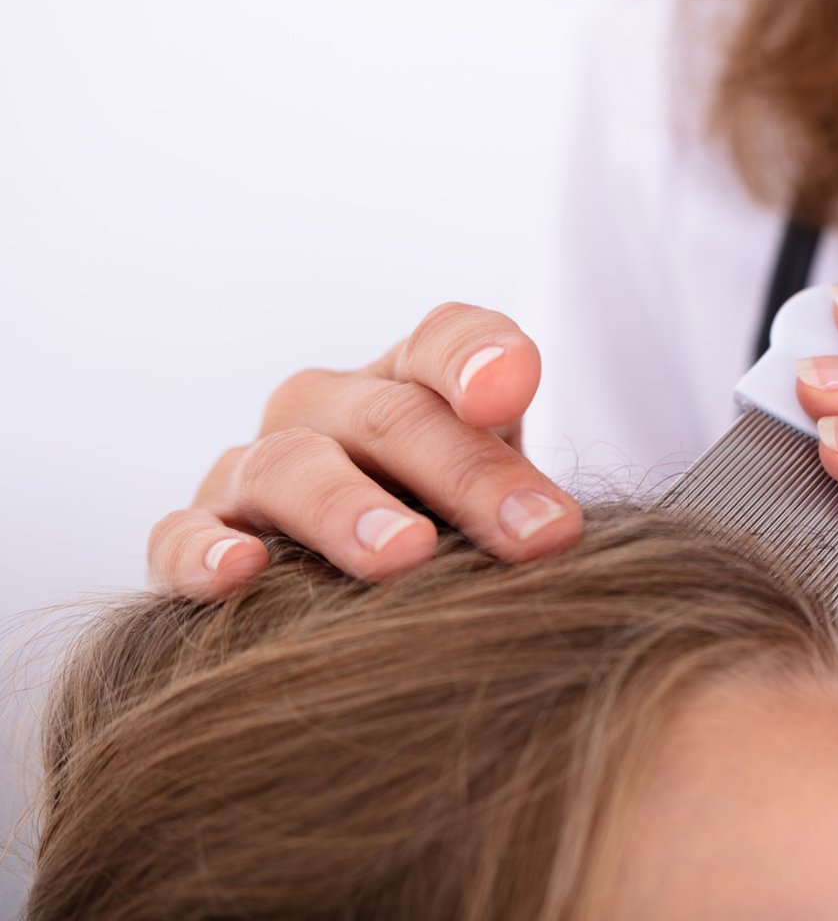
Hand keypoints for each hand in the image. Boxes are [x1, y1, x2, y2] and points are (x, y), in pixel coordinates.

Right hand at [148, 303, 582, 597]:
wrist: (360, 595)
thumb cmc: (451, 536)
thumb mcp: (505, 503)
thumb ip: (529, 498)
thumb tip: (556, 530)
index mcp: (412, 384)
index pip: (445, 342)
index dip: (477, 358)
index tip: (511, 392)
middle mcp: (329, 410)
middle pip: (392, 418)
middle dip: (468, 477)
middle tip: (534, 535)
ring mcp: (258, 468)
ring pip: (291, 467)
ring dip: (347, 510)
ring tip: (405, 556)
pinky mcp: (200, 534)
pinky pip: (181, 533)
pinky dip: (204, 549)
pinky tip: (241, 571)